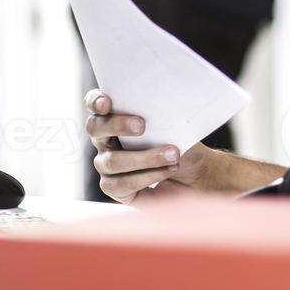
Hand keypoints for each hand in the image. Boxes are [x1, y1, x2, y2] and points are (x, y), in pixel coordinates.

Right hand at [84, 89, 214, 203]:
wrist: (195, 173)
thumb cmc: (181, 142)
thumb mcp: (176, 124)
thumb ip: (161, 114)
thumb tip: (162, 105)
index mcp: (116, 116)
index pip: (95, 103)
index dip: (95, 101)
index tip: (107, 103)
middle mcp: (105, 139)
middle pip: (95, 128)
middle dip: (117, 125)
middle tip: (142, 126)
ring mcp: (106, 164)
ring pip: (112, 161)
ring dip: (145, 157)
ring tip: (173, 155)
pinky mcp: (114, 187)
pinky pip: (121, 183)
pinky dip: (148, 176)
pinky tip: (167, 171)